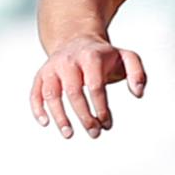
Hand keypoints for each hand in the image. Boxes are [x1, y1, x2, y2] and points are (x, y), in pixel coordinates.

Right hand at [29, 33, 146, 138]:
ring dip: (59, 116)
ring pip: (51, 94)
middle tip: (94, 133)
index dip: (101, 108)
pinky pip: (35, 92)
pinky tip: (45, 123)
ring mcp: (52, 68)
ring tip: (69, 135)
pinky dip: (37, 108)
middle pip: (74, 92)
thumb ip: (138, 72)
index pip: (95, 86)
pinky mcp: (41, 74)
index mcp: (91, 57)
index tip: (107, 124)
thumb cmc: (104, 56)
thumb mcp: (126, 57)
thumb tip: (138, 93)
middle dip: (84, 116)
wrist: (77, 39)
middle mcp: (69, 61)